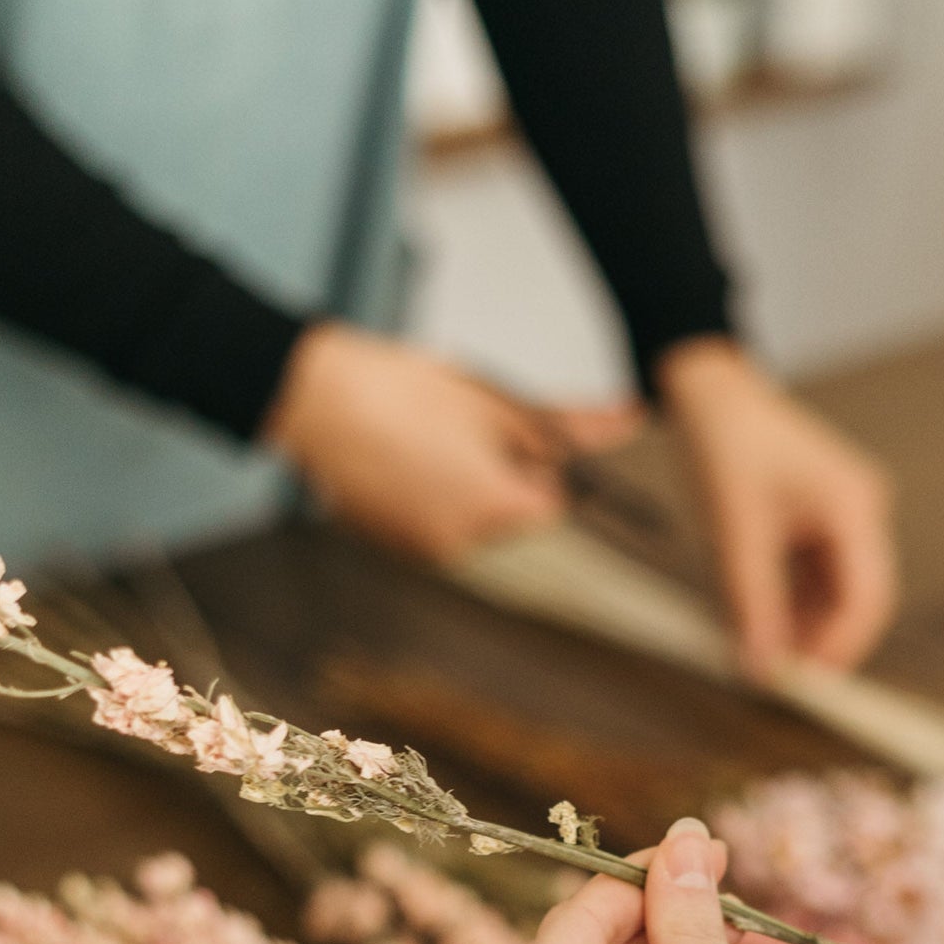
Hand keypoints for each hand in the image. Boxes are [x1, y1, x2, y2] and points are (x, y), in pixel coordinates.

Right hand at [263, 321, 639, 563]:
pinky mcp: (390, 545)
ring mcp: (422, 551)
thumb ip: (567, 425)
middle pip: (510, 514)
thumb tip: (628, 425)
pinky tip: (398, 457)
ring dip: (461, 484)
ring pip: (469, 518)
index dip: (536, 463)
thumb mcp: (496, 400)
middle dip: (498, 473)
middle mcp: (465, 545)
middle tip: (460, 425)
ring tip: (422, 437)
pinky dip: (425, 496)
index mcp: (499, 509)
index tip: (509, 432)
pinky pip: (430, 523)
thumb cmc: (402, 391)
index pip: (552, 503)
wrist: (314, 399)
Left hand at [657, 338, 897, 675]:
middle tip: (777, 678)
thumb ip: (752, 605)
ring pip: (833, 593)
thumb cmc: (725, 443)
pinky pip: (812, 575)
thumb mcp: (735, 532)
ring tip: (760, 653)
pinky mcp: (818, 519)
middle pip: (857, 600)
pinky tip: (758, 622)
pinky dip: (789, 602)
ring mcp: (841, 515)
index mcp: (854, 507)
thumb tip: (761, 670)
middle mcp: (860, 512)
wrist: (709, 389)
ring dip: (802, 626)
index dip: (838, 649)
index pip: (866, 599)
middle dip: (821, 643)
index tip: (800, 684)